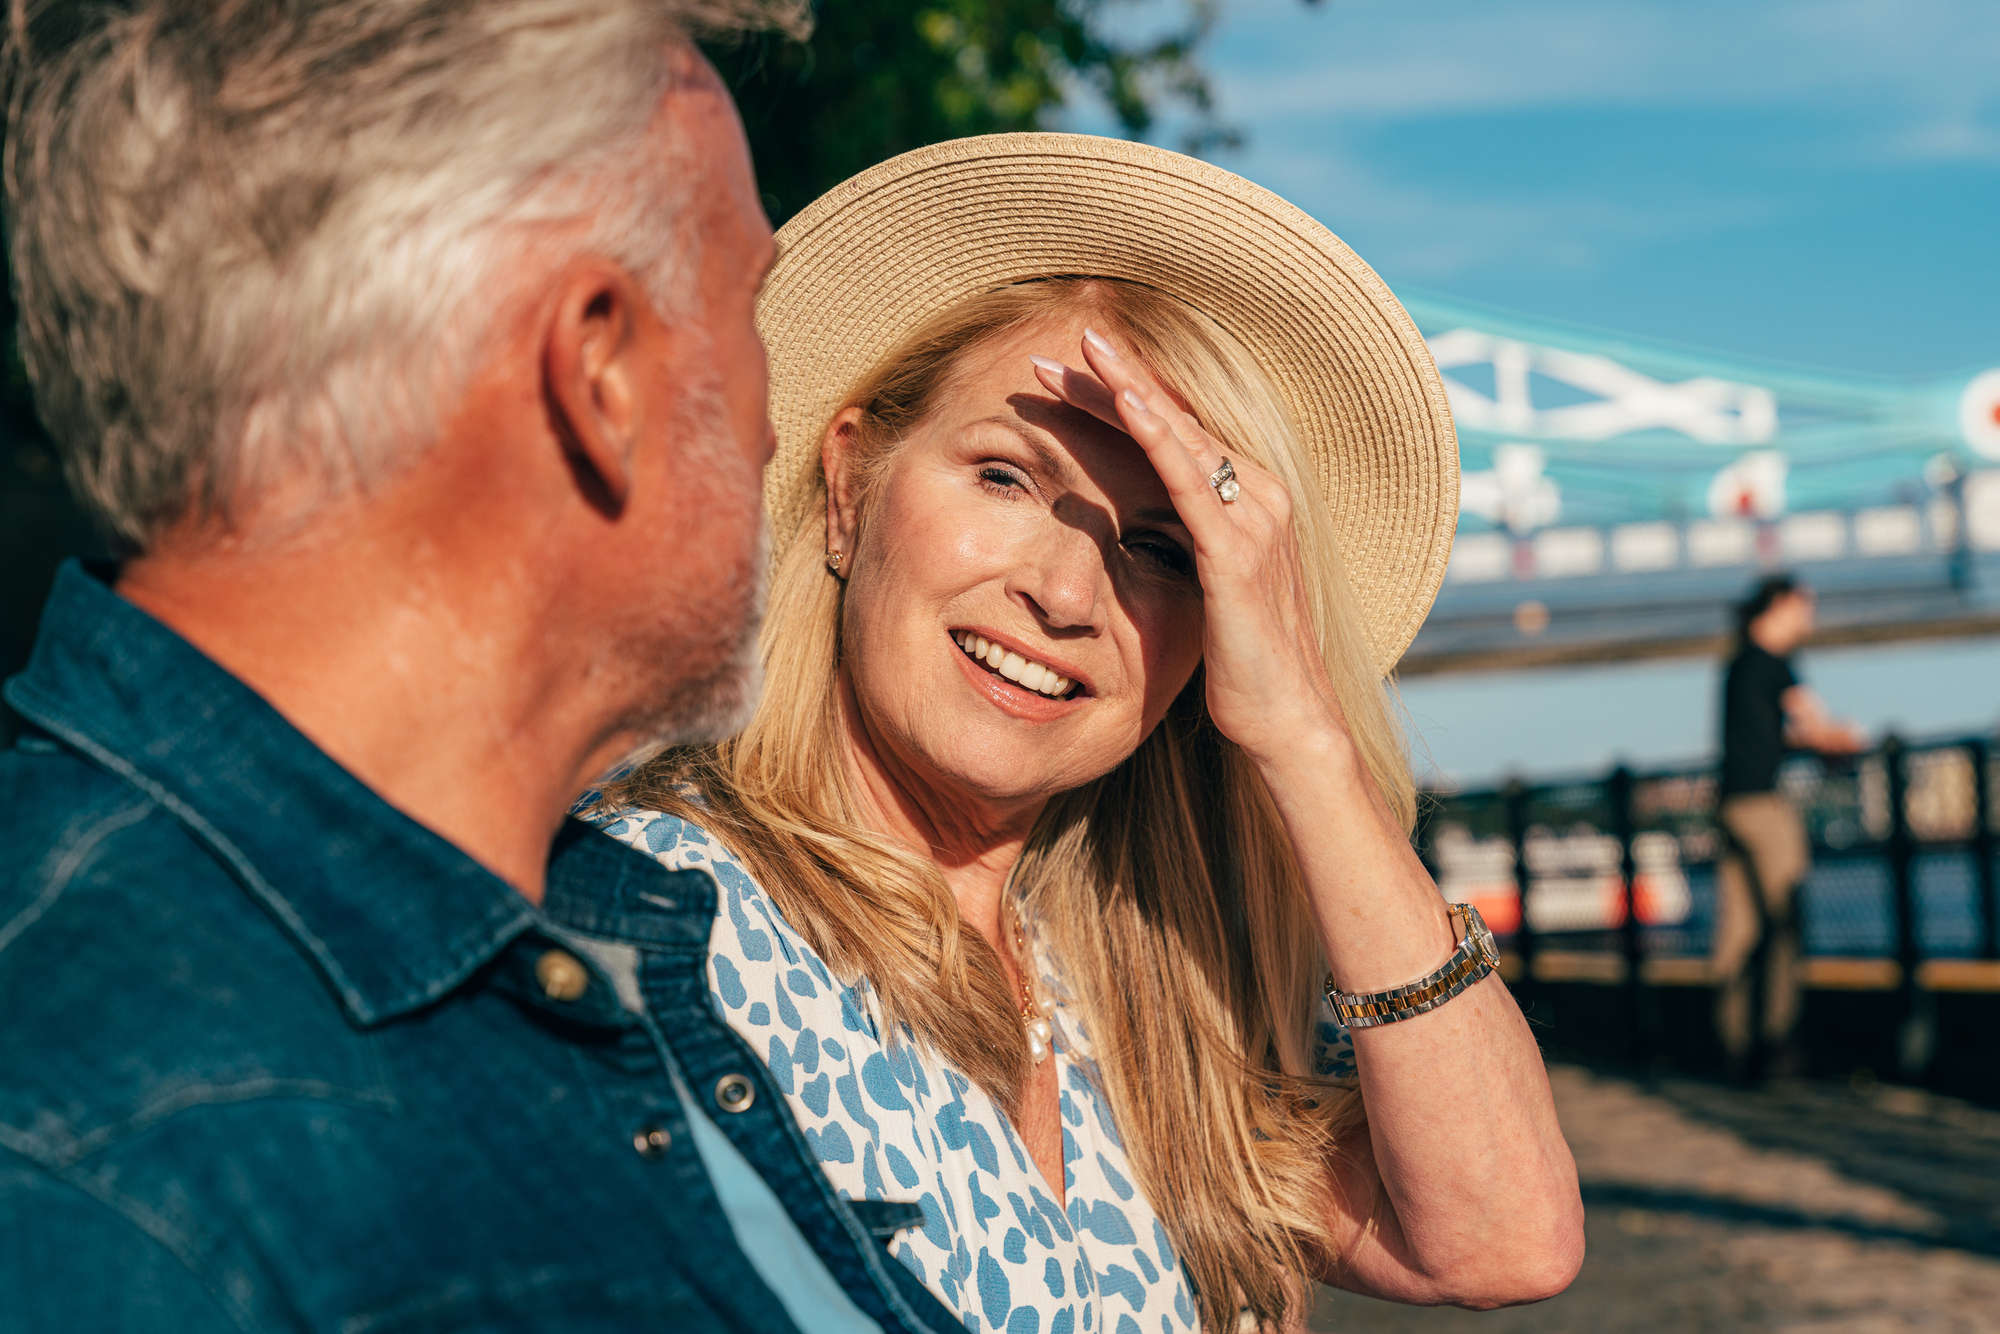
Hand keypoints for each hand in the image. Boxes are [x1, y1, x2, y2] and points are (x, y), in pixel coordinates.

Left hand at [1030, 328, 1345, 761]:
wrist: (1288, 720)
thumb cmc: (1244, 667)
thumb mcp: (1205, 594)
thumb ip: (1182, 552)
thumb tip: (1134, 540)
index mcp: (1250, 502)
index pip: (1177, 435)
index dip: (1124, 402)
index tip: (1071, 378)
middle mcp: (1260, 495)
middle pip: (1176, 421)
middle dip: (1116, 381)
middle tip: (1063, 347)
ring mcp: (1253, 519)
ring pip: (1180, 435)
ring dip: (1127, 389)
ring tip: (1082, 354)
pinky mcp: (1238, 550)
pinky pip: (1191, 480)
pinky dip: (1157, 435)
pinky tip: (1124, 403)